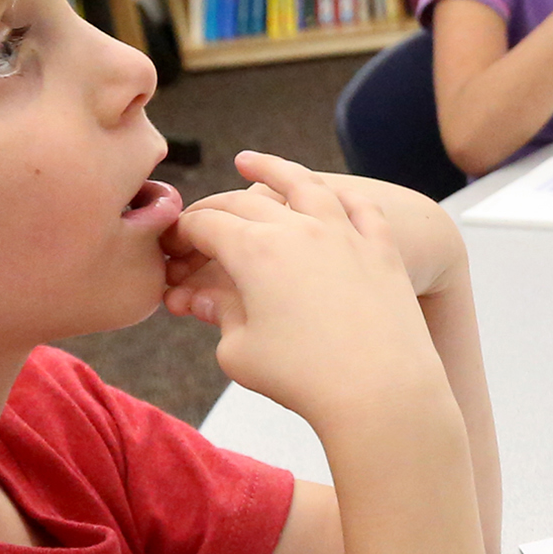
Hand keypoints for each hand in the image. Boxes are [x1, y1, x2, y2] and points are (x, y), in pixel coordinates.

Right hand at [161, 152, 451, 428]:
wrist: (381, 391)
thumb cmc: (304, 379)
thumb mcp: (240, 353)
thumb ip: (219, 317)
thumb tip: (202, 298)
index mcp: (255, 251)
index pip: (206, 225)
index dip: (181, 234)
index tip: (171, 246)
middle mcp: (300, 229)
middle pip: (244, 203)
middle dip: (213, 209)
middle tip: (197, 222)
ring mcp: (345, 232)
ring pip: (304, 184)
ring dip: (272, 168)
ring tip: (250, 161)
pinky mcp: (381, 247)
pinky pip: (358, 206)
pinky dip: (337, 193)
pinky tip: (325, 192)